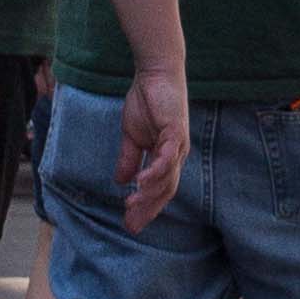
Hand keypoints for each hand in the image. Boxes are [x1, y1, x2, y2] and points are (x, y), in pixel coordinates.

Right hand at [112, 62, 189, 231]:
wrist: (155, 73)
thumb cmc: (146, 100)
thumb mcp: (131, 135)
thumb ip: (129, 158)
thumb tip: (120, 180)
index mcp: (167, 156)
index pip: (160, 189)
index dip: (146, 207)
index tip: (130, 223)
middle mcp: (177, 154)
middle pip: (166, 190)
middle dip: (148, 209)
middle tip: (131, 225)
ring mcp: (179, 144)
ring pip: (167, 177)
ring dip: (149, 193)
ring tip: (131, 204)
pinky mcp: (176, 131)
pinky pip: (167, 157)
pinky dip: (156, 171)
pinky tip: (141, 182)